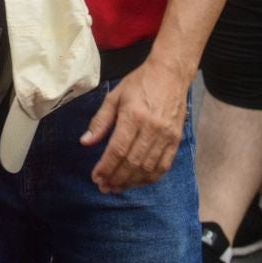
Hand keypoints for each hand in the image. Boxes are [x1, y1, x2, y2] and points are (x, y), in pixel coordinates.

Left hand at [79, 61, 190, 192]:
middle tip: (104, 187)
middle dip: (116, 178)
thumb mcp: (114, 97)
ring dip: (131, 182)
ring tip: (117, 187)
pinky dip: (150, 178)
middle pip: (132, 162)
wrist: (170, 74)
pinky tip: (137, 182)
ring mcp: (167, 136)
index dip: (106, 167)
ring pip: (148, 168)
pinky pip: (163, 166)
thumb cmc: (140, 83)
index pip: (118, 149)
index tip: (96, 177)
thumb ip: (100, 121)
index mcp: (134, 116)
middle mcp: (152, 128)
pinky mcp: (176, 140)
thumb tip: (85, 142)